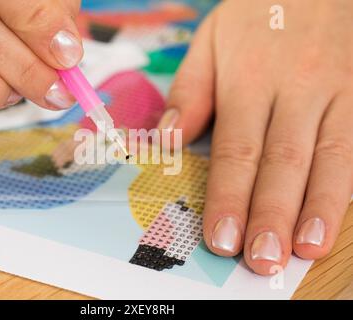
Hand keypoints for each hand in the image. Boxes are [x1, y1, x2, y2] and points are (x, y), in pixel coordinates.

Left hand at [160, 0, 352, 274]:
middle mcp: (295, 89)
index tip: (221, 239)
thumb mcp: (212, 40)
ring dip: (318, 208)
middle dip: (271, 215)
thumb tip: (170, 140)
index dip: (228, 197)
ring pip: (330, 156)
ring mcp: (338, 91)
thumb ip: (190, 91)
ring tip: (305, 250)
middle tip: (260, 260)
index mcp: (249, 79)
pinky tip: (340, 214)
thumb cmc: (260, 13)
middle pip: (282, 161)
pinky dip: (350, 184)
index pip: (236, 149)